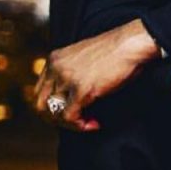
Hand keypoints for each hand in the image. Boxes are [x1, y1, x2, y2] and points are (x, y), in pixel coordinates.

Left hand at [34, 19, 158, 130]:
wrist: (131, 44)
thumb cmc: (116, 53)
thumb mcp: (83, 60)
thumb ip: (70, 74)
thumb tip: (69, 100)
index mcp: (54, 59)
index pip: (39, 91)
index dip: (52, 107)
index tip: (72, 111)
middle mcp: (56, 68)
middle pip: (40, 104)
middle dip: (56, 119)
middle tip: (77, 121)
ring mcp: (67, 78)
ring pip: (53, 113)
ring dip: (70, 124)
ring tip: (88, 123)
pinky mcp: (80, 89)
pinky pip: (70, 116)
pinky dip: (80, 125)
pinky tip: (94, 123)